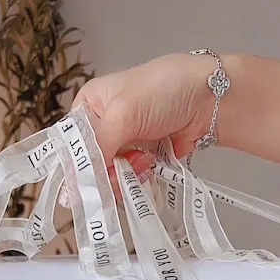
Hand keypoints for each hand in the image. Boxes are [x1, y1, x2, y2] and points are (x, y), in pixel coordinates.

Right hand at [72, 53, 221, 176]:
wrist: (208, 99)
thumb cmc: (163, 91)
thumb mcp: (122, 114)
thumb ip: (97, 150)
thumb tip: (73, 189)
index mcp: (89, 106)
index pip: (71, 146)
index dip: (78, 166)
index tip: (91, 180)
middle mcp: (102, 126)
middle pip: (90, 167)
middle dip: (106, 172)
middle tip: (123, 166)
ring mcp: (123, 145)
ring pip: (109, 178)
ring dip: (125, 175)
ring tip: (143, 159)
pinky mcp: (142, 159)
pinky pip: (130, 181)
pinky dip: (139, 178)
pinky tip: (150, 164)